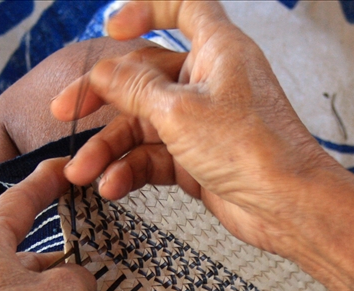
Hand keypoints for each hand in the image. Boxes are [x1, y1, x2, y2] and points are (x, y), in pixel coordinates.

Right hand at [50, 0, 340, 257]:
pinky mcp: (199, 159)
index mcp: (217, 49)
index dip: (148, 8)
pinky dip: (130, 170)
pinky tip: (112, 186)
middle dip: (102, 97)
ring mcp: (203, 122)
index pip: (184, 6)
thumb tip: (104, 71)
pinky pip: (153, 157)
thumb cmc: (253, 150)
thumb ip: (134, 87)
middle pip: (144, 74)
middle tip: (65, 114)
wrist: (288, 207)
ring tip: (82, 172)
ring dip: (109, 147)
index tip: (113, 26)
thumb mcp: (178, 111)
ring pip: (143, 123)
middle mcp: (210, 81)